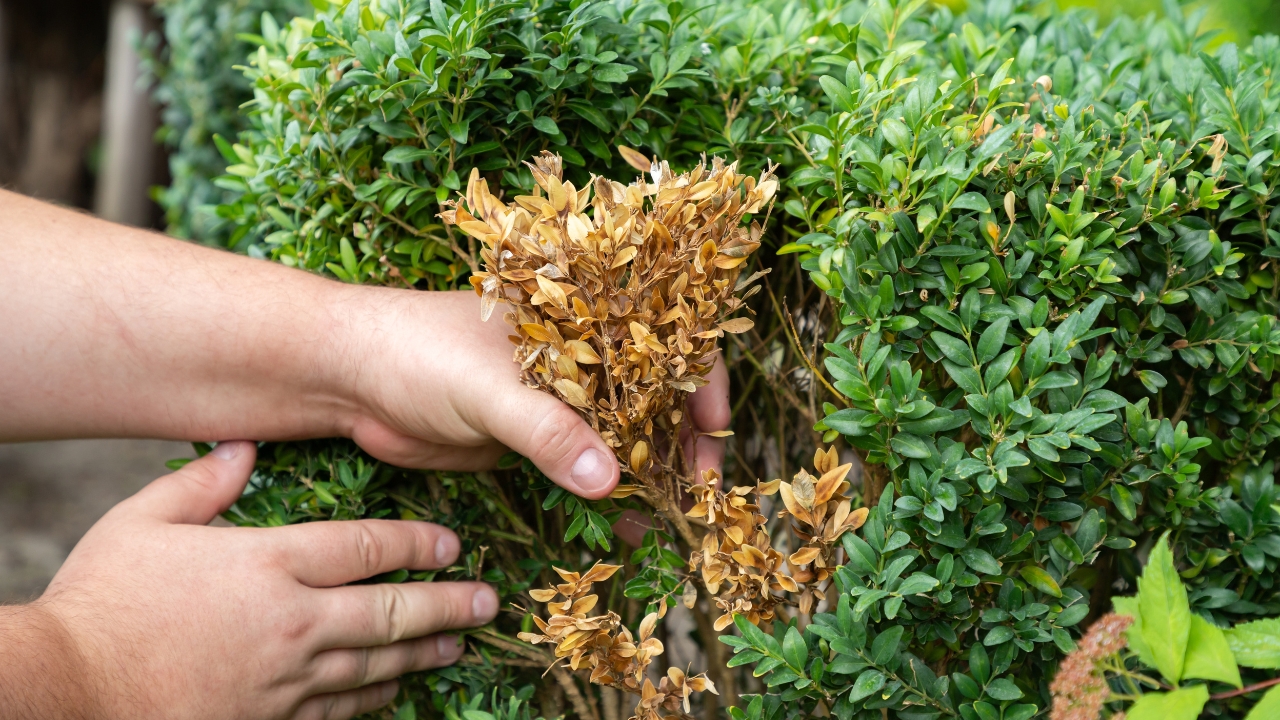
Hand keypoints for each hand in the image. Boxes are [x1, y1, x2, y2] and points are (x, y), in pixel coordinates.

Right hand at [19, 441, 496, 719]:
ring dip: (423, 651)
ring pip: (376, 664)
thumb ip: (202, 484)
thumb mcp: (142, 522)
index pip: (364, 548)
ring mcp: (286, 679)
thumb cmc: (101, 602)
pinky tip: (396, 689)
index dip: (416, 543)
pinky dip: (374, 698)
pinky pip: (340, 710)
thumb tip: (244, 446)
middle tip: (487, 600)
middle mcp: (292, 620)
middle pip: (389, 610)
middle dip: (446, 603)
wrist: (68, 693)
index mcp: (268, 563)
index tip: (452, 543)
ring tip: (460, 641)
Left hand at [341, 291, 729, 502]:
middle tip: (701, 492)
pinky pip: (583, 465)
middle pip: (651, 394)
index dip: (700, 380)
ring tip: (675, 516)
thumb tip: (610, 481)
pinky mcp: (531, 437)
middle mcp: (579, 353)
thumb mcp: (489, 388)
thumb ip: (548, 431)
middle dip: (681, 440)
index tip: (715, 432)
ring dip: (649, 473)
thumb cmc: (418, 352)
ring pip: (621, 434)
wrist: (349, 378)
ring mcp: (556, 397)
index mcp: (579, 316)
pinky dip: (606, 494)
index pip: (662, 338)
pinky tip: (626, 526)